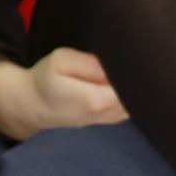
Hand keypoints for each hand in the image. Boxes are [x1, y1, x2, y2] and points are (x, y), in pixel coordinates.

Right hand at [0, 48, 127, 141]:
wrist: (34, 105)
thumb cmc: (46, 80)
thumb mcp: (61, 61)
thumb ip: (90, 63)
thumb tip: (116, 64)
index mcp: (99, 100)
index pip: (134, 84)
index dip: (135, 69)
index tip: (129, 57)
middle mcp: (112, 114)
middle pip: (141, 93)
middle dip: (136, 76)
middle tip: (124, 60)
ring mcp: (115, 119)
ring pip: (138, 98)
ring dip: (132, 83)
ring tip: (116, 70)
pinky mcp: (115, 118)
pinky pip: (132, 102)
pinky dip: (128, 91)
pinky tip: (115, 81)